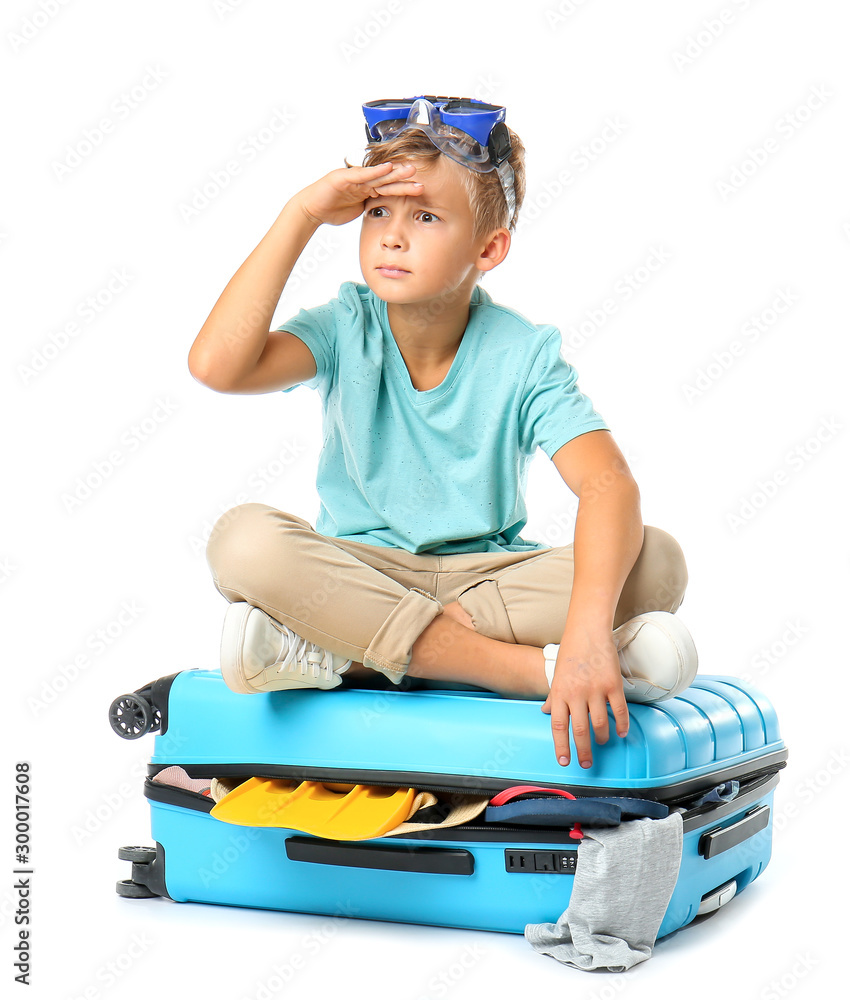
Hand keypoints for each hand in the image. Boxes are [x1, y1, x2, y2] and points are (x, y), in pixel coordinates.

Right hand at [295, 162, 422, 227]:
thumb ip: (369, 208)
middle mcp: (362, 181)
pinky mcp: (344, 177)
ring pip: (377, 175)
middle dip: (403, 178)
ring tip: (410, 170)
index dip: (403, 188)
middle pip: (386, 179)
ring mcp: (353, 177)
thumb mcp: (357, 211)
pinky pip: (362, 174)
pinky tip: (387, 168)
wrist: (311, 210)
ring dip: (394, 172)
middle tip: (419, 176)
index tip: (419, 188)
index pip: (388, 188)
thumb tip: (383, 214)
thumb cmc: (331, 210)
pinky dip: (374, 171)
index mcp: (366, 189)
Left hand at [541, 624, 629, 768]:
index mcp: (560, 692)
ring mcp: (595, 689)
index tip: (564, 762)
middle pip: (579, 730)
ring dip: (601, 738)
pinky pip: (619, 710)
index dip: (561, 746)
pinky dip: (621, 724)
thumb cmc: (570, 652)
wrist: (587, 630)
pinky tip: (621, 732)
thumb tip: (545, 712)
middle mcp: (576, 693)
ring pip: (599, 723)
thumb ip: (553, 696)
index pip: (558, 726)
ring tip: (602, 743)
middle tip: (586, 764)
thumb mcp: (557, 675)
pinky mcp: (613, 684)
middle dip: (583, 751)